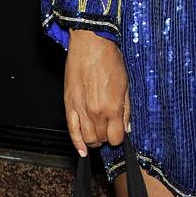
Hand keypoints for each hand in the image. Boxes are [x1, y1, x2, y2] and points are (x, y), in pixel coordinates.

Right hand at [64, 31, 129, 157]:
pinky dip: (77, 143)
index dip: (119, 138)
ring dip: (94, 140)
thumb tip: (127, 128)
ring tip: (98, 135)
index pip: (116, 138)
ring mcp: (81, 110)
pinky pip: (71, 130)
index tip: (119, 133)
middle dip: (107, 137)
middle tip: (109, 129)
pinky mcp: (69, 105)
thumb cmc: (110, 61)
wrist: (90, 45)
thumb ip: (126, 110)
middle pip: (101, 139)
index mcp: (113, 108)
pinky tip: (82, 151)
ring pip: (87, 138)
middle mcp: (96, 112)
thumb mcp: (126, 85)